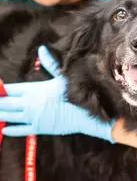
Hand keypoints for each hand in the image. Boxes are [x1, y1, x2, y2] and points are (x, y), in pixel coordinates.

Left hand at [0, 46, 114, 142]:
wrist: (85, 114)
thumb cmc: (75, 93)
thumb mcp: (63, 76)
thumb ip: (50, 64)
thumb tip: (42, 49)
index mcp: (34, 90)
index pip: (10, 90)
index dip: (0, 90)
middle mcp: (29, 104)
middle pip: (5, 104)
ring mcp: (33, 118)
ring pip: (9, 117)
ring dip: (0, 115)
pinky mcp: (38, 129)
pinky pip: (20, 131)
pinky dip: (10, 130)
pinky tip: (4, 129)